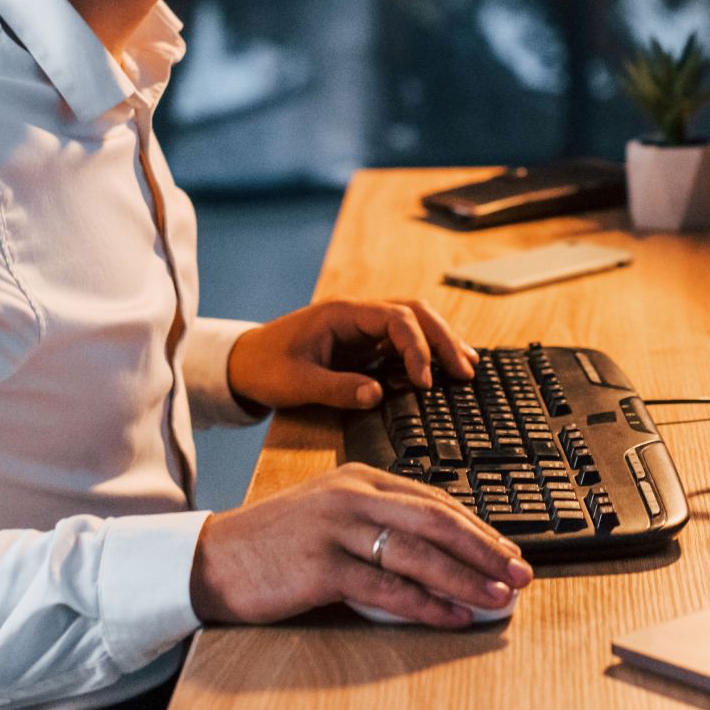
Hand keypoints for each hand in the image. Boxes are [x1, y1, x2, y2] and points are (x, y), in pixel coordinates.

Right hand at [189, 463, 532, 626]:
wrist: (213, 557)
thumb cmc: (275, 541)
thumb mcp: (330, 512)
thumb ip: (377, 520)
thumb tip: (436, 549)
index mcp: (360, 478)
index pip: (434, 501)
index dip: (478, 528)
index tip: (508, 550)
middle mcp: (353, 496)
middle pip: (437, 522)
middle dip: (486, 550)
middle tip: (520, 573)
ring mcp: (338, 528)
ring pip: (420, 555)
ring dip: (467, 579)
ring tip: (499, 597)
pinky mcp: (323, 566)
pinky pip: (388, 587)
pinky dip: (428, 604)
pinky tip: (453, 615)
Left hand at [227, 297, 477, 411]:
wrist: (243, 363)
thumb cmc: (265, 368)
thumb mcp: (296, 384)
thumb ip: (337, 389)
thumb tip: (377, 395)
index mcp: (343, 314)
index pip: (396, 318)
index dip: (417, 347)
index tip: (425, 381)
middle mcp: (359, 316)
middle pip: (415, 314)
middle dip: (443, 339)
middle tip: (465, 370)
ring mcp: (363, 329)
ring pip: (415, 324)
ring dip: (441, 342)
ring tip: (467, 367)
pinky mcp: (364, 345)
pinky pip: (404, 342)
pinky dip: (427, 353)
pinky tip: (445, 369)